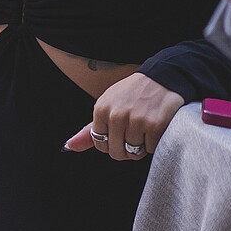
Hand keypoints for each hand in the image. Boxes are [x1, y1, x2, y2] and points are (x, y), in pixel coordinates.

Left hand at [65, 72, 183, 159]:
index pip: (100, 145)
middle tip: (133, 135)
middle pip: (117, 153)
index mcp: (101, 110)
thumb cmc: (132, 94)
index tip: (118, 136)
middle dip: (126, 150)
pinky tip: (155, 127)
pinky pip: (151, 149)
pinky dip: (154, 143)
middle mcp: (116, 115)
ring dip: (141, 146)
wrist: (161, 78)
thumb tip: (69, 146)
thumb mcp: (106, 106)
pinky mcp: (155, 126)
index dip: (111, 144)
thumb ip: (88, 130)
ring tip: (145, 129)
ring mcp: (136, 121)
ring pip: (135, 152)